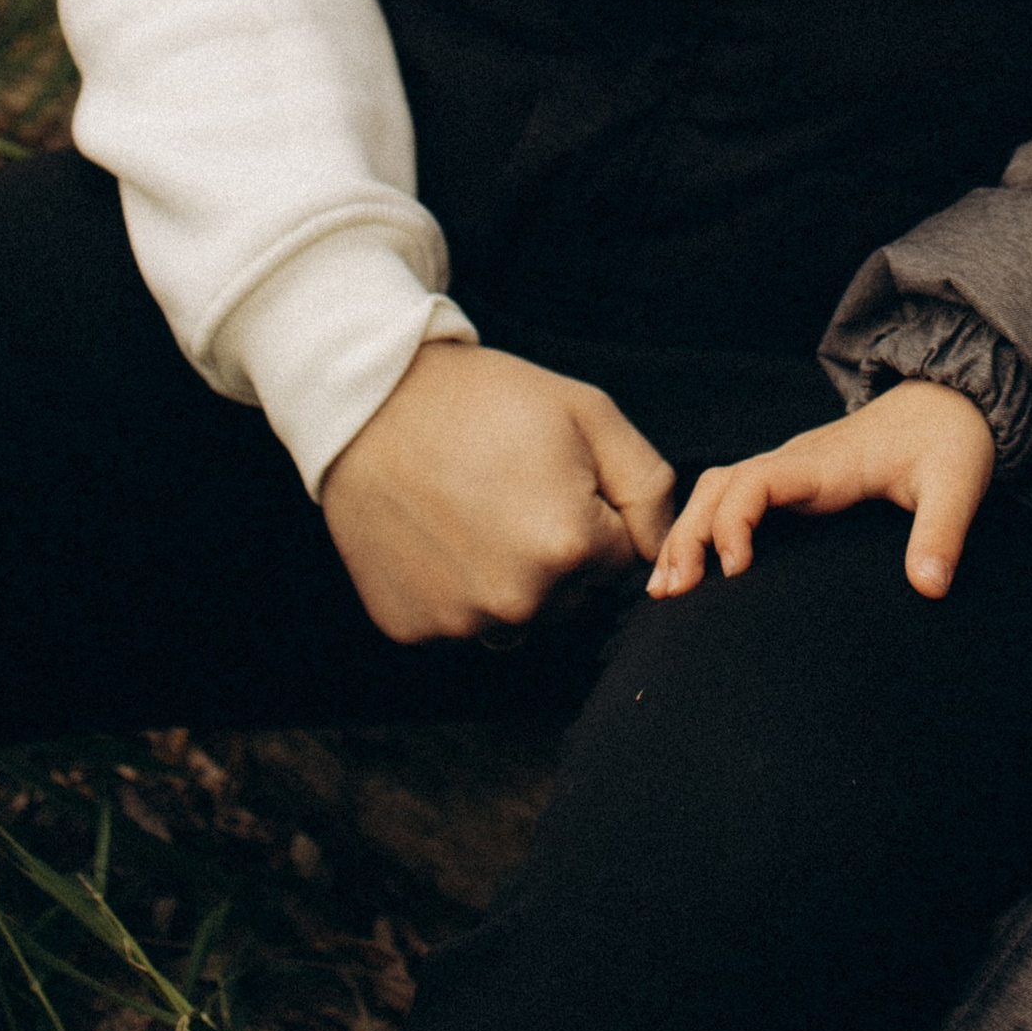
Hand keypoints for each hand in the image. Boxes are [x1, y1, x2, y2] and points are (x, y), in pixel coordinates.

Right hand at [320, 339, 676, 645]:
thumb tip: (661, 548)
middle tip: (511, 487)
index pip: (622, 557)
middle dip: (559, 550)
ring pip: (520, 612)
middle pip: (574, 595)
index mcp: (569, 548)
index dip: (594, 510)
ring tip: (473, 508)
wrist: (370, 404)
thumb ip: (649, 486)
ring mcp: (460, 622)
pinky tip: (438, 533)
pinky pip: (463, 619)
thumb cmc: (486, 401)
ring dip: (510, 575)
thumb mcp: (590, 414)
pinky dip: (457, 586)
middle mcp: (518, 602)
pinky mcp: (413, 629)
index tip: (553, 473)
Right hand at [646, 380, 996, 603]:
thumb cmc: (952, 438)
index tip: (734, 571)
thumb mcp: (959, 483)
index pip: (757, 480)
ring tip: (665, 589)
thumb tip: (929, 588)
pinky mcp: (795, 482)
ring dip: (688, 532)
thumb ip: (942, 533)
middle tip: (674, 594)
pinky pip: (734, 497)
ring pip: (718, 490)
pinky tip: (692, 567)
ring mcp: (792, 470)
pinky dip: (705, 527)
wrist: (951, 398)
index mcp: (826, 462)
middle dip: (689, 535)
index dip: (733, 522)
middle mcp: (798, 462)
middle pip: (719, 487)